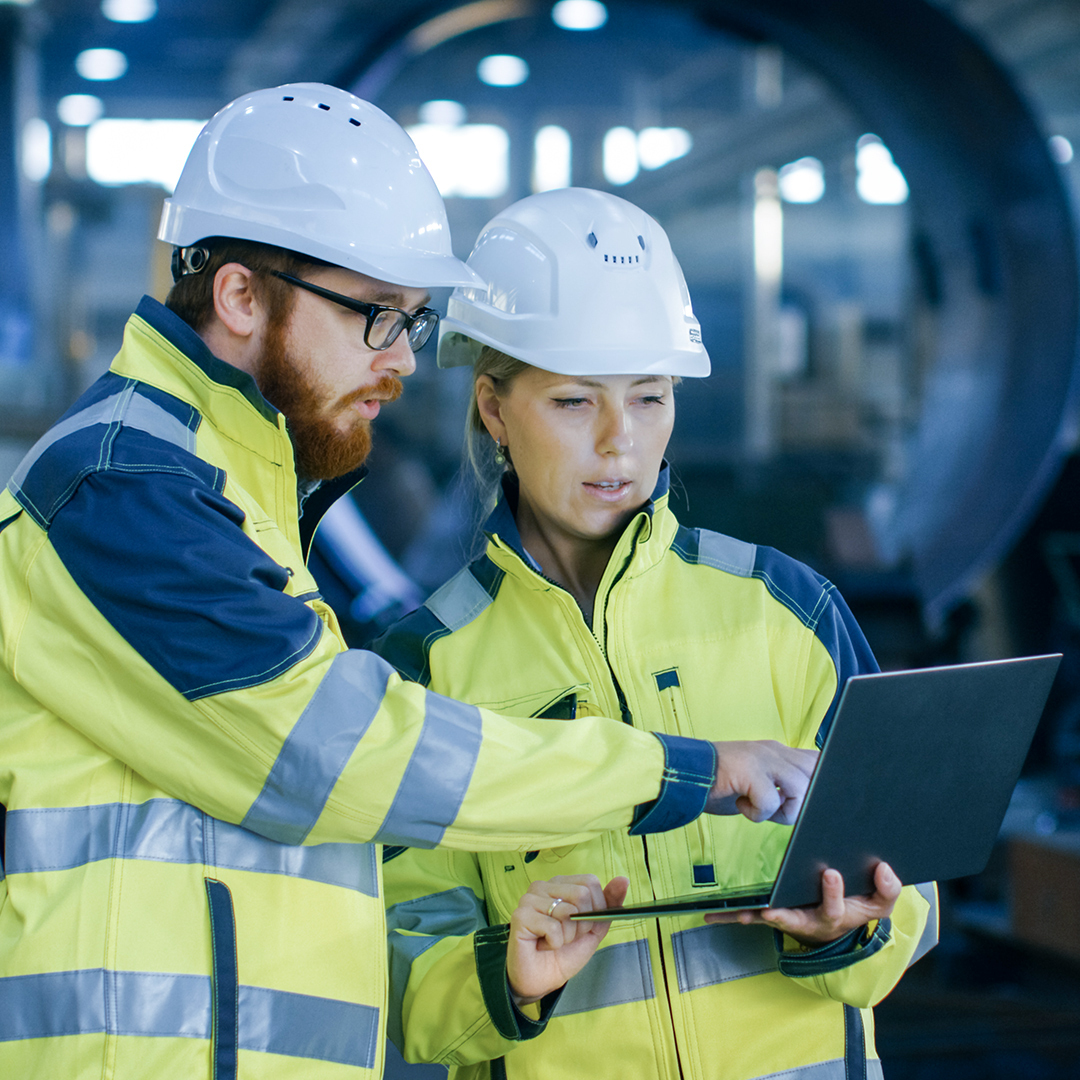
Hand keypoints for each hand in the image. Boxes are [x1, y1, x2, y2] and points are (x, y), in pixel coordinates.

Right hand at [506, 874, 629, 1004]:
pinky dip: (555, 943)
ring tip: (554, 941)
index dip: (596, 908)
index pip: (590, 882)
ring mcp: (529, 899)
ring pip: (567, 912)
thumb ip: (609, 903)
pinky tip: (543, 945)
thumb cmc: (565, 953)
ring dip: (568, 936)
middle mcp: (542, 886)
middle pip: (581, 894)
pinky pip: (553, 927)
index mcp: (560, 884)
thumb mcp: (594, 928)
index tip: (585, 925)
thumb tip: (623, 880)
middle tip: (568, 936)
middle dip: (582, 924)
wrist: (542, 981)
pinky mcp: (521, 916)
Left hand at [704, 861, 901, 945]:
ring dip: (751, 917)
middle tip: (772, 910)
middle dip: (785, 916)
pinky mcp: (773, 915)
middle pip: (797, 920)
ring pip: (768, 920)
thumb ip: (887, 888)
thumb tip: (885, 869)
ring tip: (735, 913)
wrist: (839, 926)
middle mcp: (809, 921)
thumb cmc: (856, 908)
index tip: (831, 873)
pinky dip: (730, 914)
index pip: (836, 906)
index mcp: (836, 915)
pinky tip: (710, 913)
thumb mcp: (878, 903)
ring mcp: (789, 920)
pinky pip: (750, 916)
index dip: (834, 892)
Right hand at [706, 740, 818, 823]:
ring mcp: (763, 758)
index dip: (819, 782)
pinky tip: (740, 805)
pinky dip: (757, 814)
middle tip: (777, 808)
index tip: (800, 801)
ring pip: (800, 789)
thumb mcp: (756, 780)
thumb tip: (806, 803)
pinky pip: (771, 801)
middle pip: (817, 773)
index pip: (818, 759)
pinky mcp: (749, 770)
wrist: (681, 773)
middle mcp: (774, 750)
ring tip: (758, 808)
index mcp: (777, 751)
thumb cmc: (718, 784)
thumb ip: (780, 784)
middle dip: (804, 800)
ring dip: (782, 810)